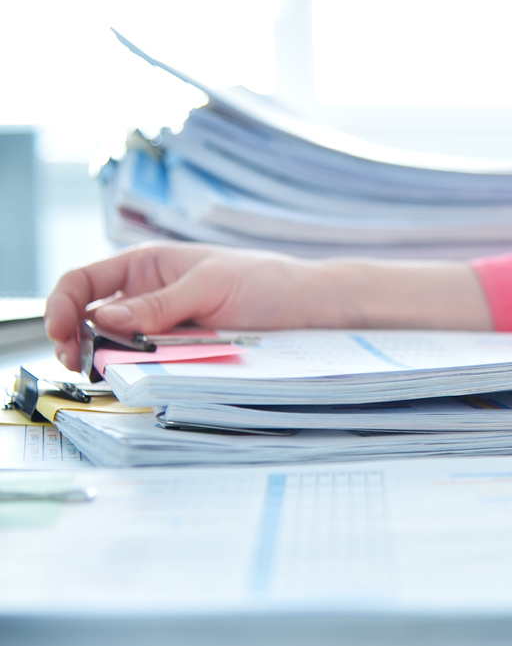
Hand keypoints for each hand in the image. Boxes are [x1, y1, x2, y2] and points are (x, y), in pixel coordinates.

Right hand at [44, 242, 491, 371]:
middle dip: (78, 341)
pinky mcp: (187, 355)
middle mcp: (152, 298)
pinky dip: (143, 373)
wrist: (317, 308)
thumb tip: (102, 315)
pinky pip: (153, 366)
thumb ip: (157, 304)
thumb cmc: (269, 283)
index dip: (62, 304)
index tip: (61, 331)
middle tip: (82, 364)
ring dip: (111, 361)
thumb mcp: (210, 286)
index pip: (84, 281)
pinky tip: (144, 378)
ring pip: (119, 349)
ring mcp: (168, 329)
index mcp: (149, 267)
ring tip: (113, 373)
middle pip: (92, 320)